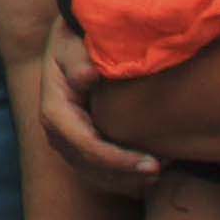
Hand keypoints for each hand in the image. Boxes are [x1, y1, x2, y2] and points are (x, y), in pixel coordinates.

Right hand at [35, 24, 158, 192]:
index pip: (87, 146)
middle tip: (164, 169)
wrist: (69, 42)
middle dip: (127, 174)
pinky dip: (124, 177)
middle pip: (92, 166)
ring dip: (128, 179)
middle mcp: (57, 132)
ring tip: (162, 170)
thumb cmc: (75, 41)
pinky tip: (149, 169)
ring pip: (96, 175)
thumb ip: (78, 58)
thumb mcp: (71, 42)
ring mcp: (66, 141)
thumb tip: (88, 76)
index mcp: (54, 111)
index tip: (153, 163)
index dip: (119, 160)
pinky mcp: (79, 145)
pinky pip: (99, 172)